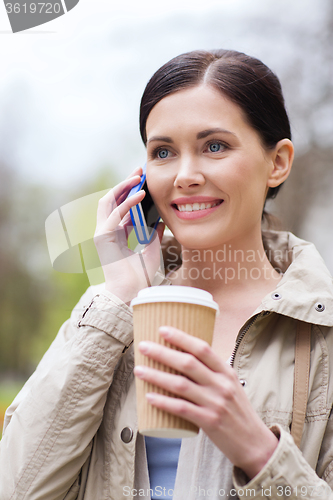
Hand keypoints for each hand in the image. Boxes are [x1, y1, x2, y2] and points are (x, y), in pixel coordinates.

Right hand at [94, 166, 164, 303]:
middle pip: (112, 199)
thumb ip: (154, 233)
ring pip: (108, 202)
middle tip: (139, 170)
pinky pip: (114, 214)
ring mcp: (102, 233)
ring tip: (138, 177)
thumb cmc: (141, 275)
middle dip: (124, 183)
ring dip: (122, 187)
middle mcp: (106, 231)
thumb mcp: (151, 248)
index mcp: (116, 233)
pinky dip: (126, 203)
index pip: (120, 205)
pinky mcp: (102, 237)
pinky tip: (140, 195)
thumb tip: (161, 219)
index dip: (130, 191)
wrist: (133, 292)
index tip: (143, 179)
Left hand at [134, 326, 277, 478]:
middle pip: (188, 363)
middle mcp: (221, 384)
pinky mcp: (209, 421)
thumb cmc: (238, 412)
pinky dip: (164, 401)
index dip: (181, 338)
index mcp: (226, 372)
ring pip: (180, 385)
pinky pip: (181, 408)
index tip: (162, 330)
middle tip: (143, 346)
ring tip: (139, 370)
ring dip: (156, 376)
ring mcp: (215, 403)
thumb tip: (184, 359)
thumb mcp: (231, 386)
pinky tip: (149, 397)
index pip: (202, 349)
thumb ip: (212, 373)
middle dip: (162, 352)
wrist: (255, 444)